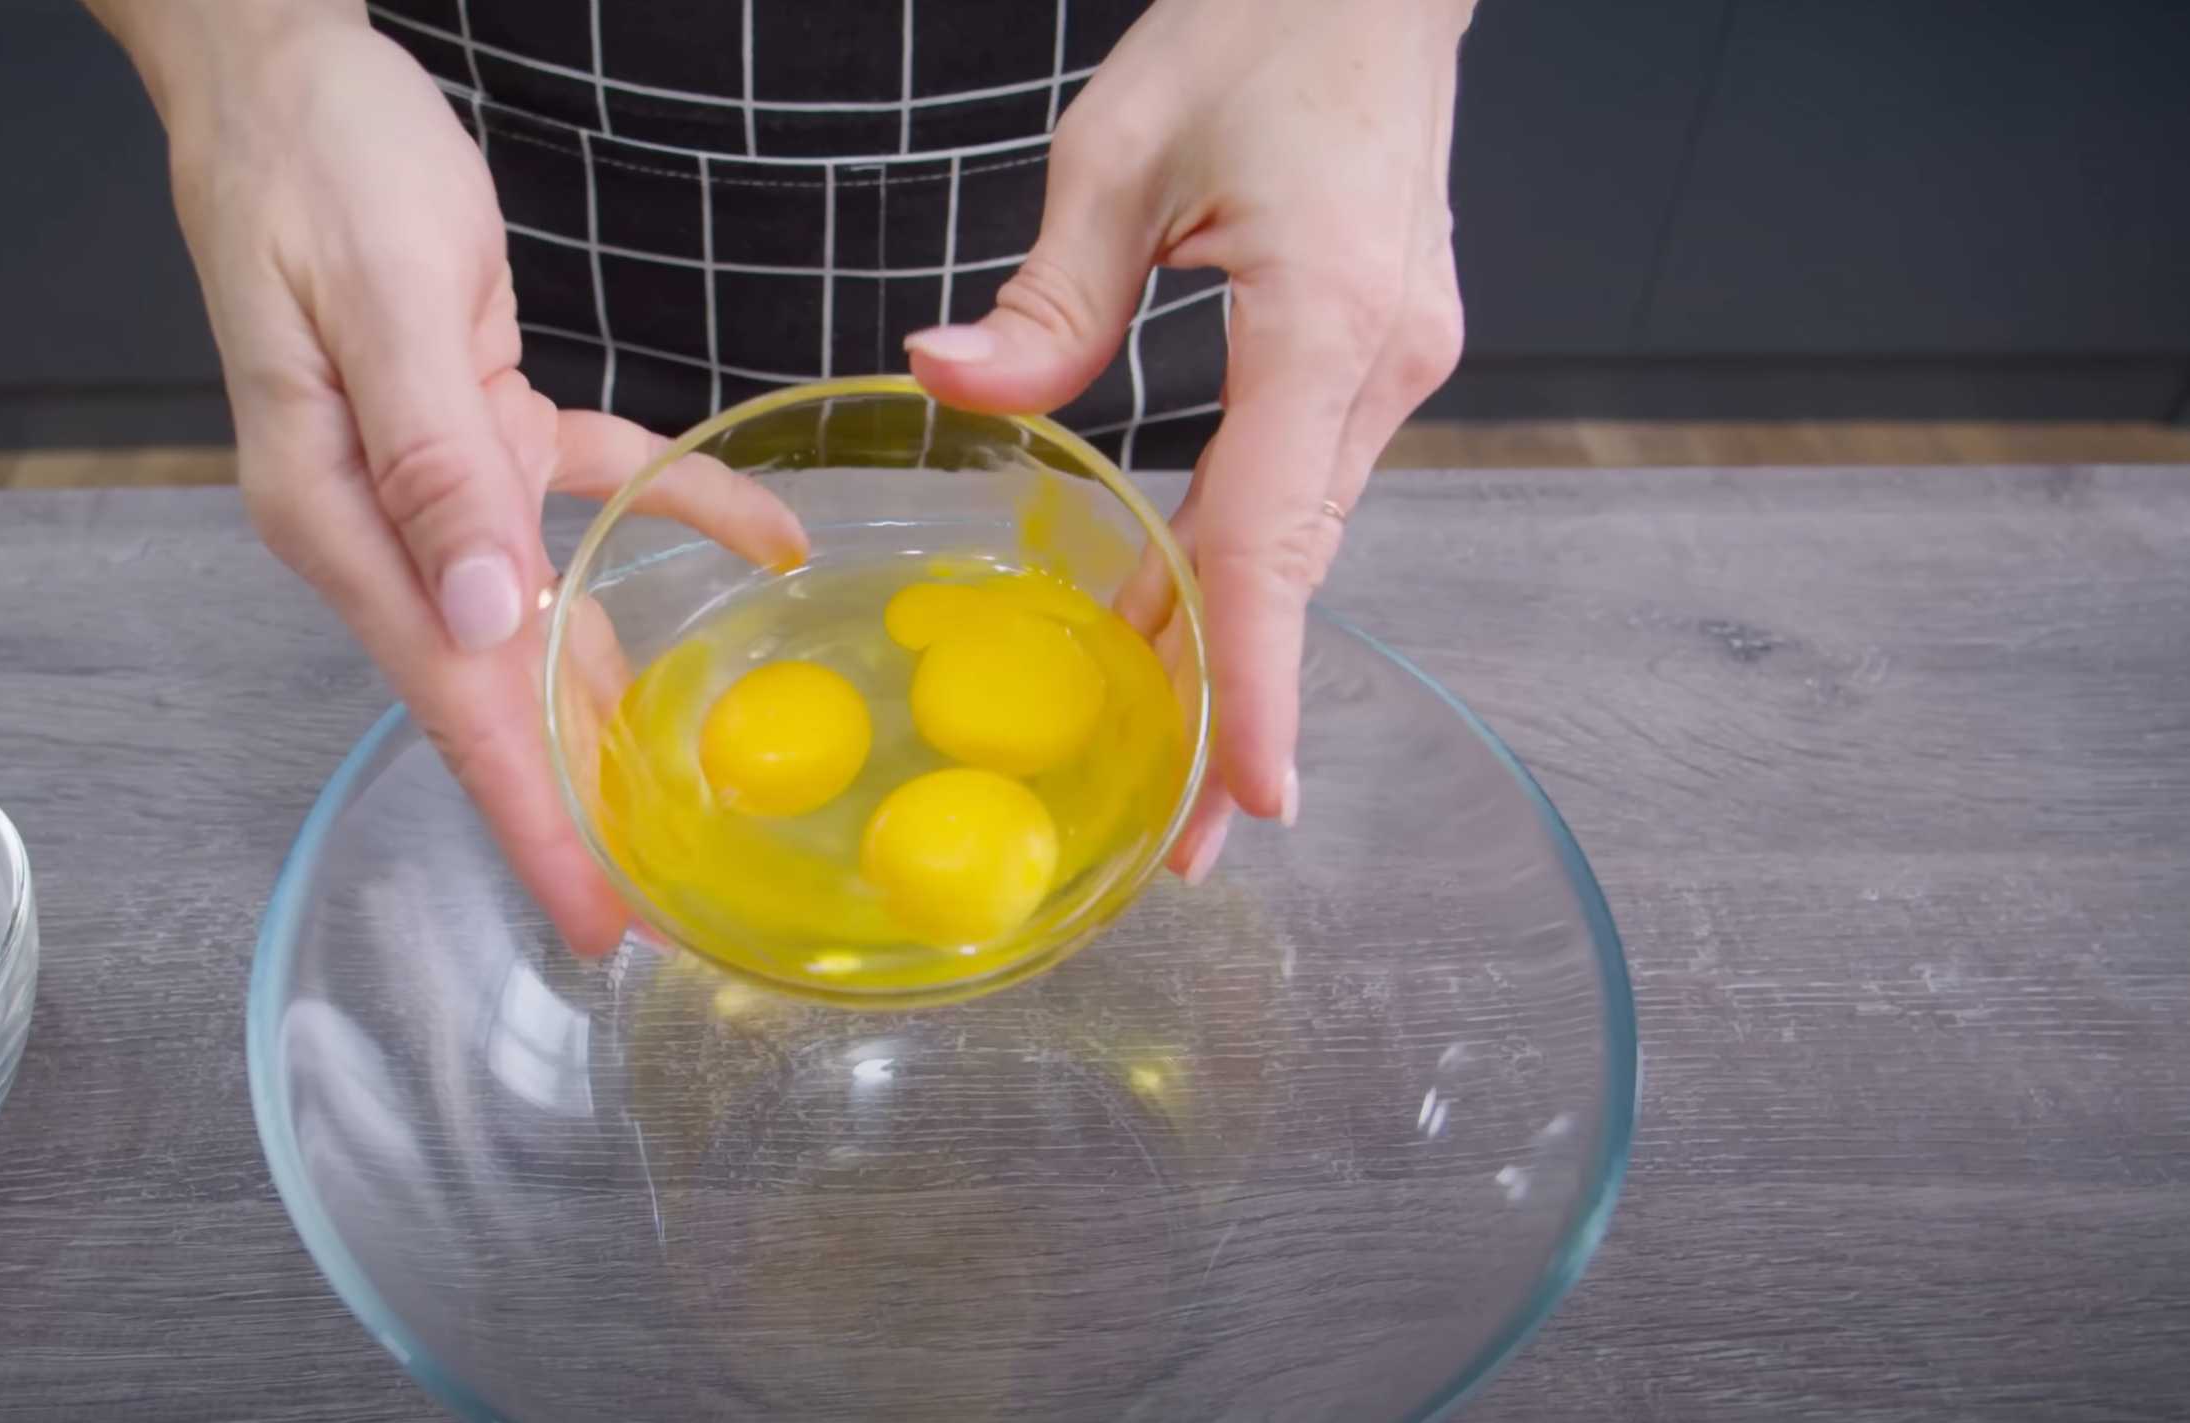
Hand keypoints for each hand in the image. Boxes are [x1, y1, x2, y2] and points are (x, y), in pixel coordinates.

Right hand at [95, 0, 801, 952]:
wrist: (281, 69)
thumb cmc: (316, 168)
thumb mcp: (380, 306)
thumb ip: (435, 465)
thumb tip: (484, 622)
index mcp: (335, 516)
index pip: (449, 698)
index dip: (526, 812)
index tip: (590, 912)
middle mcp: (379, 524)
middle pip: (493, 686)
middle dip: (571, 796)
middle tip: (655, 902)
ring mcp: (426, 479)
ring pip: (540, 611)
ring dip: (617, 688)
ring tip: (694, 792)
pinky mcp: (474, 421)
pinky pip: (584, 486)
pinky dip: (669, 509)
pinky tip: (758, 540)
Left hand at [908, 0, 1470, 880]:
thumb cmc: (1258, 28)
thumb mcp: (1120, 147)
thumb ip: (1047, 296)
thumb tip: (947, 383)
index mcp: (1324, 313)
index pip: (1276, 529)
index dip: (1259, 674)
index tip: (1247, 799)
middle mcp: (1379, 362)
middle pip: (1296, 569)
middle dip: (1240, 711)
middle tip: (1176, 849)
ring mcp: (1390, 363)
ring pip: (1302, 541)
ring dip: (1239, 651)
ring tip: (1167, 774)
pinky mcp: (1374, 353)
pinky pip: (1300, 490)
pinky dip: (1242, 567)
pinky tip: (1178, 624)